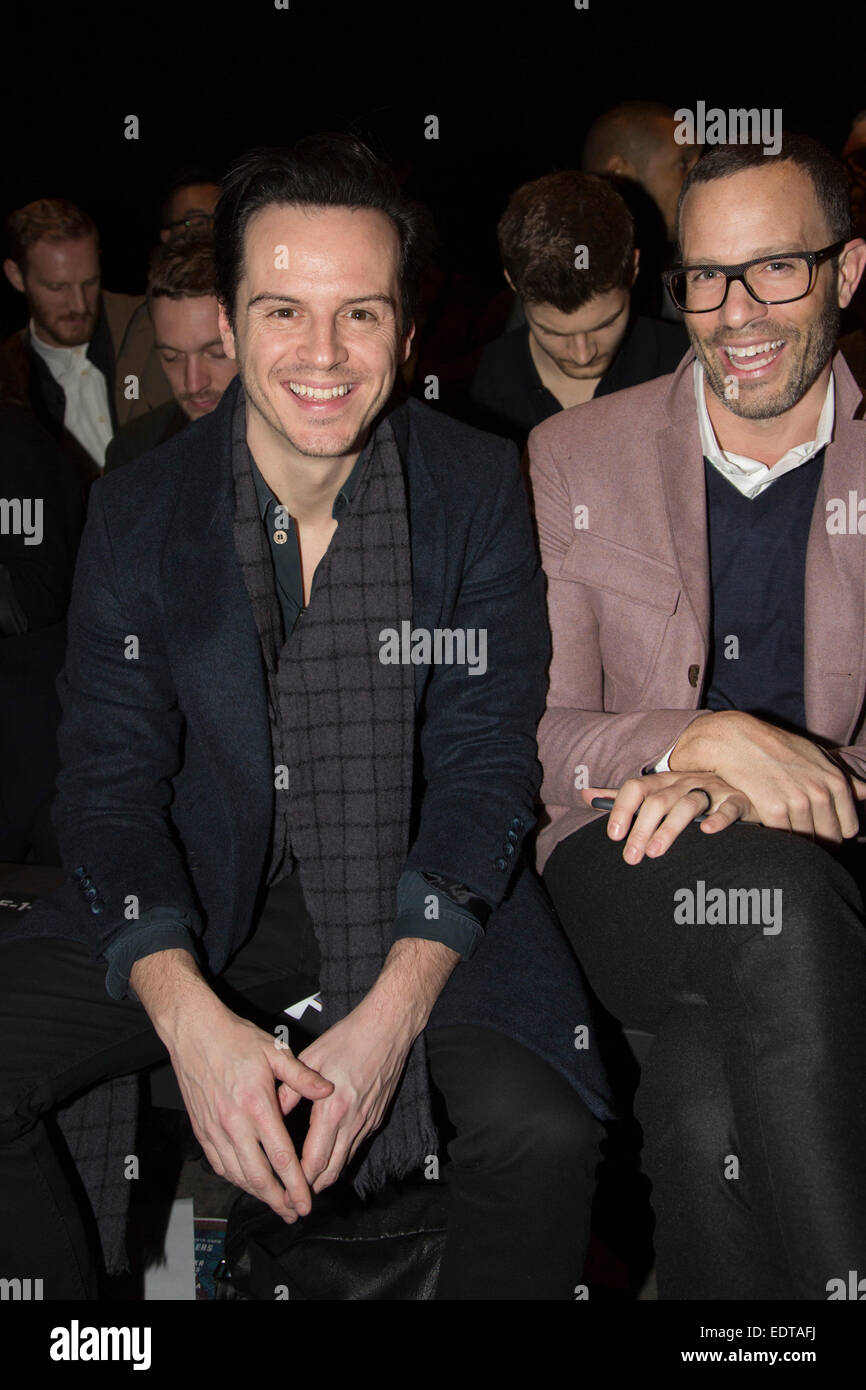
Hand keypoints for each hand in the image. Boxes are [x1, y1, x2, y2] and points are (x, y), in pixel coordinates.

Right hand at [165, 995, 333, 1222]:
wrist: (194, 1033)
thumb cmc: (236, 1039)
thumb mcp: (275, 1051)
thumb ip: (302, 1076)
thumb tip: (327, 1091)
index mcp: (257, 1105)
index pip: (280, 1156)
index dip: (295, 1184)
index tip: (306, 1202)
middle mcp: (234, 1123)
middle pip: (257, 1175)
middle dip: (277, 1199)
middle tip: (293, 1213)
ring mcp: (215, 1129)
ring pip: (237, 1174)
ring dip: (257, 1193)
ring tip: (275, 1203)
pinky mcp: (202, 1129)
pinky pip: (219, 1164)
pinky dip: (235, 1179)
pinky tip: (247, 1182)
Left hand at [279, 994, 415, 1194]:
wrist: (387, 1030)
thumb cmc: (348, 1039)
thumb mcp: (311, 1059)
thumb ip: (289, 1090)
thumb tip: (268, 1112)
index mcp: (333, 1109)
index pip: (314, 1160)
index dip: (299, 1181)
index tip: (284, 1190)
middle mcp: (353, 1122)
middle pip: (331, 1171)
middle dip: (312, 1187)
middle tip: (294, 1196)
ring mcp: (367, 1122)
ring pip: (345, 1162)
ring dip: (326, 1176)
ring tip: (306, 1183)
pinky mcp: (376, 1118)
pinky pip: (356, 1146)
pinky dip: (340, 1158)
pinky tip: (327, 1156)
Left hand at [582, 770, 753, 864]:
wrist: (736, 789)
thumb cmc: (687, 796)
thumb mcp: (655, 794)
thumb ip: (622, 798)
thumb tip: (584, 795)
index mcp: (662, 781)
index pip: (636, 787)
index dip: (621, 808)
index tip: (613, 835)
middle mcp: (684, 782)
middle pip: (658, 801)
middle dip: (642, 829)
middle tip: (631, 857)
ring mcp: (711, 789)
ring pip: (687, 805)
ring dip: (669, 828)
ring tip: (655, 852)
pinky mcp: (736, 800)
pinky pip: (728, 807)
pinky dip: (718, 818)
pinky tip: (707, 831)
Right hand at [670, 710, 865, 843]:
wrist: (738, 740)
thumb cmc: (777, 747)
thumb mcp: (816, 756)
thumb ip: (842, 778)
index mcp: (835, 782)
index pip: (847, 828)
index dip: (834, 834)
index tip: (820, 834)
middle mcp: (820, 792)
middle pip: (828, 838)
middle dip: (818, 843)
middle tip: (802, 841)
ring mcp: (798, 802)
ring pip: (806, 841)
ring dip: (797, 845)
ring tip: (786, 841)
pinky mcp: (774, 809)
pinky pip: (784, 837)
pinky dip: (778, 840)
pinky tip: (771, 835)